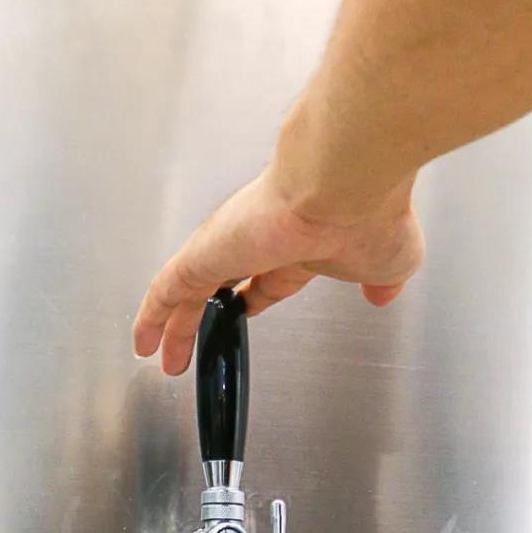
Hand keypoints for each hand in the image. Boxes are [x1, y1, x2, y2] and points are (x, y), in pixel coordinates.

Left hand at [132, 165, 424, 374]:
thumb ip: (383, 280)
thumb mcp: (389, 264)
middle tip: (192, 340)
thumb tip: (384, 291)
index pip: (266, 280)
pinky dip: (152, 317)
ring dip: (172, 325)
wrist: (347, 178)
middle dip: (203, 316)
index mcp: (301, 247)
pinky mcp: (206, 252)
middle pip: (219, 285)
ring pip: (187, 291)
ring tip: (157, 354)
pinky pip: (168, 290)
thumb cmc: (370, 211)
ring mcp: (230, 245)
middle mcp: (260, 241)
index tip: (245, 309)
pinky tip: (142, 341)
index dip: (252, 299)